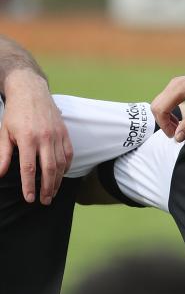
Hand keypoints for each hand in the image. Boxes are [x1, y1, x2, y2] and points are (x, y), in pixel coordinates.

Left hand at [0, 71, 71, 203]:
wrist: (31, 92)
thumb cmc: (16, 113)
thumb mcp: (4, 132)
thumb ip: (3, 155)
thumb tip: (1, 173)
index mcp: (27, 138)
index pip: (29, 168)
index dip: (29, 186)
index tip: (29, 198)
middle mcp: (44, 138)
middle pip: (49, 169)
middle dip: (47, 188)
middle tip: (45, 201)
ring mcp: (57, 135)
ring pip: (61, 164)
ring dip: (58, 181)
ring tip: (53, 192)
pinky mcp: (65, 133)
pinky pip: (69, 154)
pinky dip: (66, 167)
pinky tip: (61, 175)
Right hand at [151, 72, 184, 140]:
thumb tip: (177, 137)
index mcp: (178, 89)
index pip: (160, 109)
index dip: (164, 125)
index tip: (174, 135)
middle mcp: (173, 84)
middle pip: (155, 106)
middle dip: (163, 122)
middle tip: (176, 132)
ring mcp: (173, 83)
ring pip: (158, 103)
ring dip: (164, 117)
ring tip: (178, 127)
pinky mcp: (176, 85)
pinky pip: (164, 100)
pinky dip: (167, 112)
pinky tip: (178, 119)